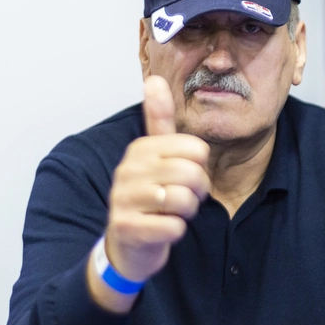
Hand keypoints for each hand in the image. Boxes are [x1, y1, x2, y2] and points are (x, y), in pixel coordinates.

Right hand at [88, 75, 209, 310]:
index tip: (184, 177)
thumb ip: (159, 120)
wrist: (126, 245)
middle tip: (182, 198)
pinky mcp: (127, 227)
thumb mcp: (154, 156)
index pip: (196, 149)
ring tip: (171, 212)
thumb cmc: (147, 198)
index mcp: (141, 149)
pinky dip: (175, 231)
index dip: (200, 167)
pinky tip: (161, 229)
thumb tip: (155, 79)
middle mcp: (129, 170)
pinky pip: (173, 227)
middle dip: (197, 192)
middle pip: (192, 174)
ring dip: (186, 212)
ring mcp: (124, 199)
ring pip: (184, 201)